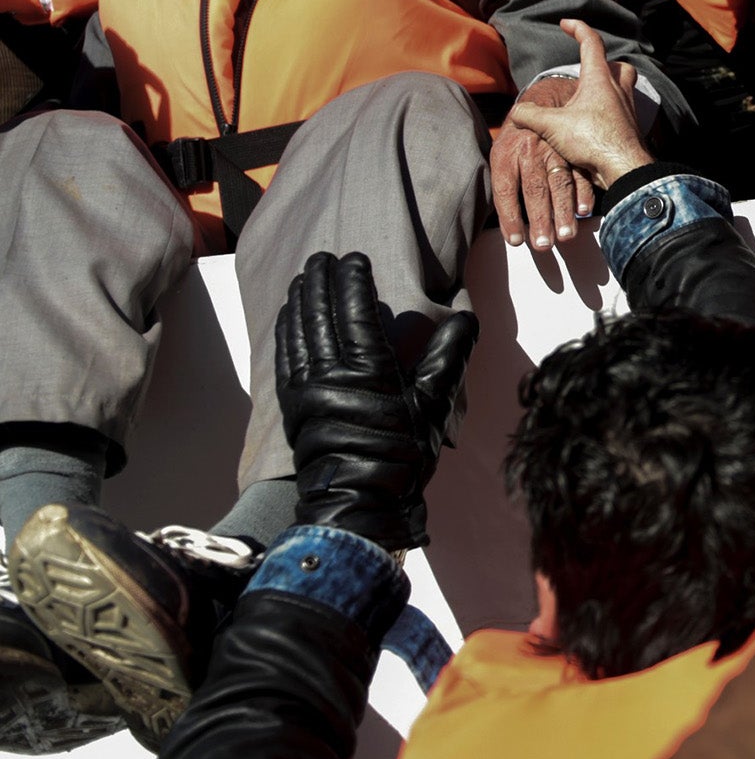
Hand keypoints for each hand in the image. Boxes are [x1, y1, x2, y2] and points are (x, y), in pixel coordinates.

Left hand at [273, 251, 478, 551]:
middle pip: (320, 312)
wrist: (359, 501)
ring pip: (298, 330)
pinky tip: (288, 313)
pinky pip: (284, 355)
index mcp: (369, 369)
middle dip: (319, 279)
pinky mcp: (291, 403)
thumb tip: (466, 316)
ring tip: (303, 276)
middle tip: (322, 256)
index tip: (355, 257)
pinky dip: (285, 328)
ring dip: (299, 298)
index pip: (357, 309)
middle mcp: (332, 373)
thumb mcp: (435, 405)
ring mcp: (307, 388)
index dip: (354, 278)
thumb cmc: (403, 453)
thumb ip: (450, 356)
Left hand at [492, 76, 592, 252]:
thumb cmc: (520, 133)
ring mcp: (555, 148)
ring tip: (565, 235)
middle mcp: (530, 149)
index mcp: (507, 152)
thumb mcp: (502, 148)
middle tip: (543, 244)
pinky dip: (584, 193)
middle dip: (540, 219)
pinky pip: (580, 173)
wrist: (546, 95)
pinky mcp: (575, 147)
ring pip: (559, 183)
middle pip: (535, 189)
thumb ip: (504, 179)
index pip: (506, 189)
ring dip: (563, 212)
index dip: (510, 216)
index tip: (516, 240)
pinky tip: (584, 211)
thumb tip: (505, 218)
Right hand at [505, 19, 649, 188]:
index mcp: (599, 80)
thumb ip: (529, 115)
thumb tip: (516, 112)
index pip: (591, 42)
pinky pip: (623, 111)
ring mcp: (628, 110)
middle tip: (589, 69)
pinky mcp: (631, 128)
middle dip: (605, 62)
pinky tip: (597, 123)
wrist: (624, 169)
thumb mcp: (551, 126)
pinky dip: (611, 111)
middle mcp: (618, 90)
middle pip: (619, 66)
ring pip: (625, 88)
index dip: (578, 28)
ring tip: (590, 98)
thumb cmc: (592, 141)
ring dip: (610, 87)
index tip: (565, 23)